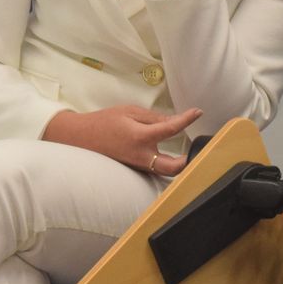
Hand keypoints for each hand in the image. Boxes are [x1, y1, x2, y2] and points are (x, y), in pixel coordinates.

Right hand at [42, 105, 202, 174]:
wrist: (81, 138)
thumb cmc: (104, 122)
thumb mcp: (129, 112)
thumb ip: (154, 118)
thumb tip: (175, 121)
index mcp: (139, 137)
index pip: (170, 129)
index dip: (187, 120)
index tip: (198, 112)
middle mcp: (141, 156)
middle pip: (173, 167)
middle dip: (190, 161)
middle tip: (201, 150)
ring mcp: (138, 166)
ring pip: (166, 171)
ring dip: (180, 165)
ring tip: (192, 153)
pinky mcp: (136, 170)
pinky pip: (156, 170)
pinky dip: (168, 165)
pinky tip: (175, 157)